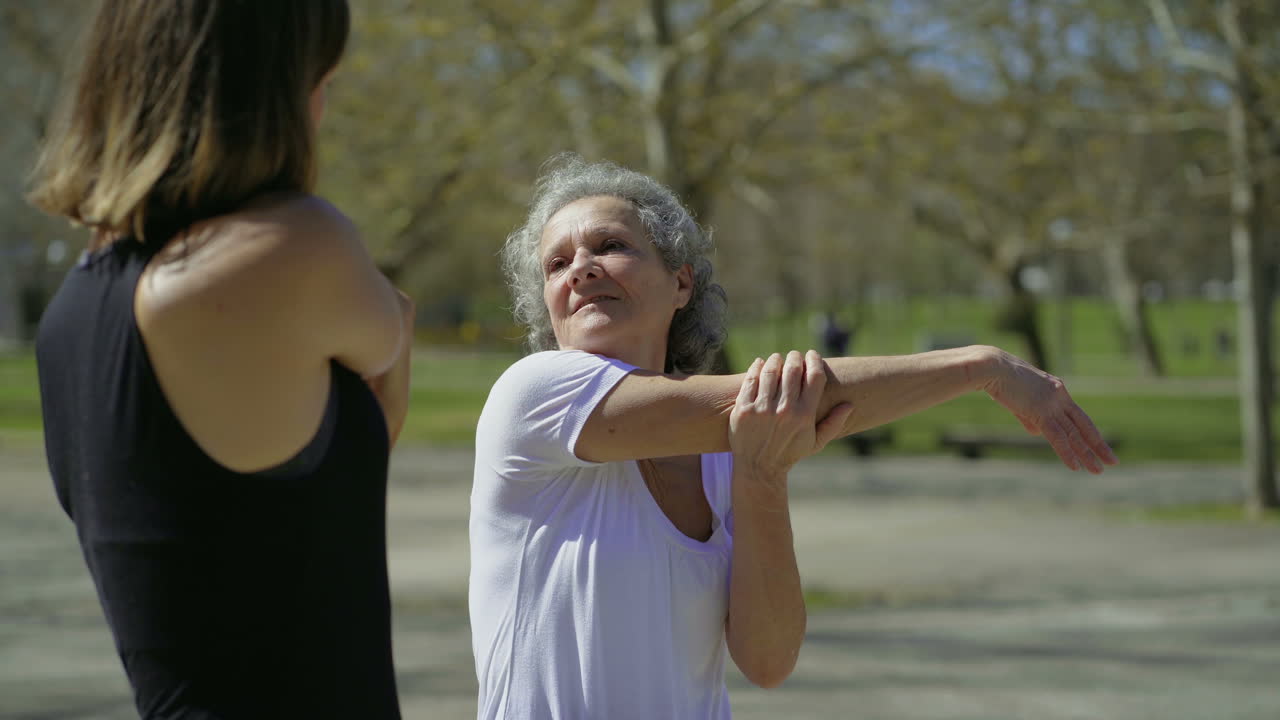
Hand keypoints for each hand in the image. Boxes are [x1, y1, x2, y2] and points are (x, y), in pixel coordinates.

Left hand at [729, 350, 853, 477]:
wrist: (759, 468)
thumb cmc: (790, 453)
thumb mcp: (815, 443)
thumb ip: (834, 424)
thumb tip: (849, 405)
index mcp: (805, 415)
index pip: (814, 377)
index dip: (815, 360)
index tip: (813, 355)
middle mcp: (784, 410)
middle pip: (792, 370)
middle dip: (795, 357)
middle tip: (795, 355)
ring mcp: (762, 409)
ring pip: (771, 371)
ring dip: (776, 360)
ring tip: (778, 358)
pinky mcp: (743, 409)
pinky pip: (751, 380)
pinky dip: (757, 367)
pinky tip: (761, 363)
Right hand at [980, 348, 1118, 473]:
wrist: (992, 367)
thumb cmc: (1000, 378)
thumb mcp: (1019, 398)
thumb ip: (1029, 416)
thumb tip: (1036, 433)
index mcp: (1057, 390)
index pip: (1078, 416)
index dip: (1089, 432)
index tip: (1099, 445)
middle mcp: (1060, 396)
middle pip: (1083, 426)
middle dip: (1098, 446)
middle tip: (1112, 461)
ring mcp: (1052, 404)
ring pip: (1073, 434)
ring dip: (1086, 454)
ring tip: (1098, 471)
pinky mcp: (1040, 411)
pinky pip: (1057, 437)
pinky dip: (1066, 453)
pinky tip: (1075, 467)